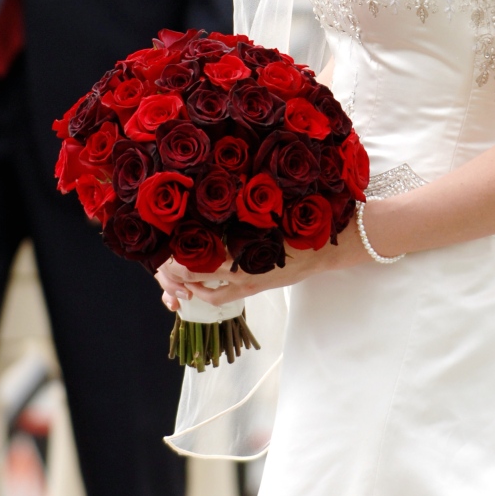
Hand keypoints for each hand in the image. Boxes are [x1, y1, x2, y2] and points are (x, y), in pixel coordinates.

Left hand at [156, 221, 369, 311]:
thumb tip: (219, 198)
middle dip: (176, 273)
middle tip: (159, 265)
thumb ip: (247, 211)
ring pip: (209, 292)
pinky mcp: (258, 286)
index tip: (162, 247)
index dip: (178, 255)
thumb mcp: (273, 212)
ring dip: (189, 286)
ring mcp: (251, 281)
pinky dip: (208, 293)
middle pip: (199, 275)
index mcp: (247, 248)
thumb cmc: (305, 221)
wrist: (335, 244)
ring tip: (172, 279)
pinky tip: (197, 286)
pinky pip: (225, 296)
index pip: (202, 256)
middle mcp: (247, 269)